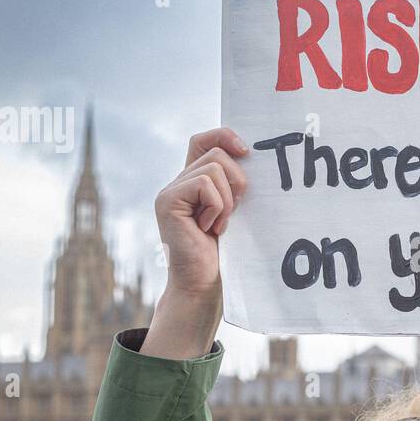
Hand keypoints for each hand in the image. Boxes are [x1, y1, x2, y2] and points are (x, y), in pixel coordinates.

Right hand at [154, 128, 249, 302]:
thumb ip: (233, 185)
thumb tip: (251, 157)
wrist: (204, 285)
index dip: (224, 135)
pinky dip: (218, 207)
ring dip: (227, 199)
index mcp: (193, 182)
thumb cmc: (224, 253)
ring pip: (214, 168)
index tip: (247, 151)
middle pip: (216, 153)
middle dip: (237, 180)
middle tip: (233, 212)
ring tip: (219, 225)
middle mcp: (178, 182)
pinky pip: (206, 184)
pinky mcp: (167, 202)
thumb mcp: (234, 211)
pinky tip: (210, 228)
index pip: (203, 140)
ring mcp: (170, 191)